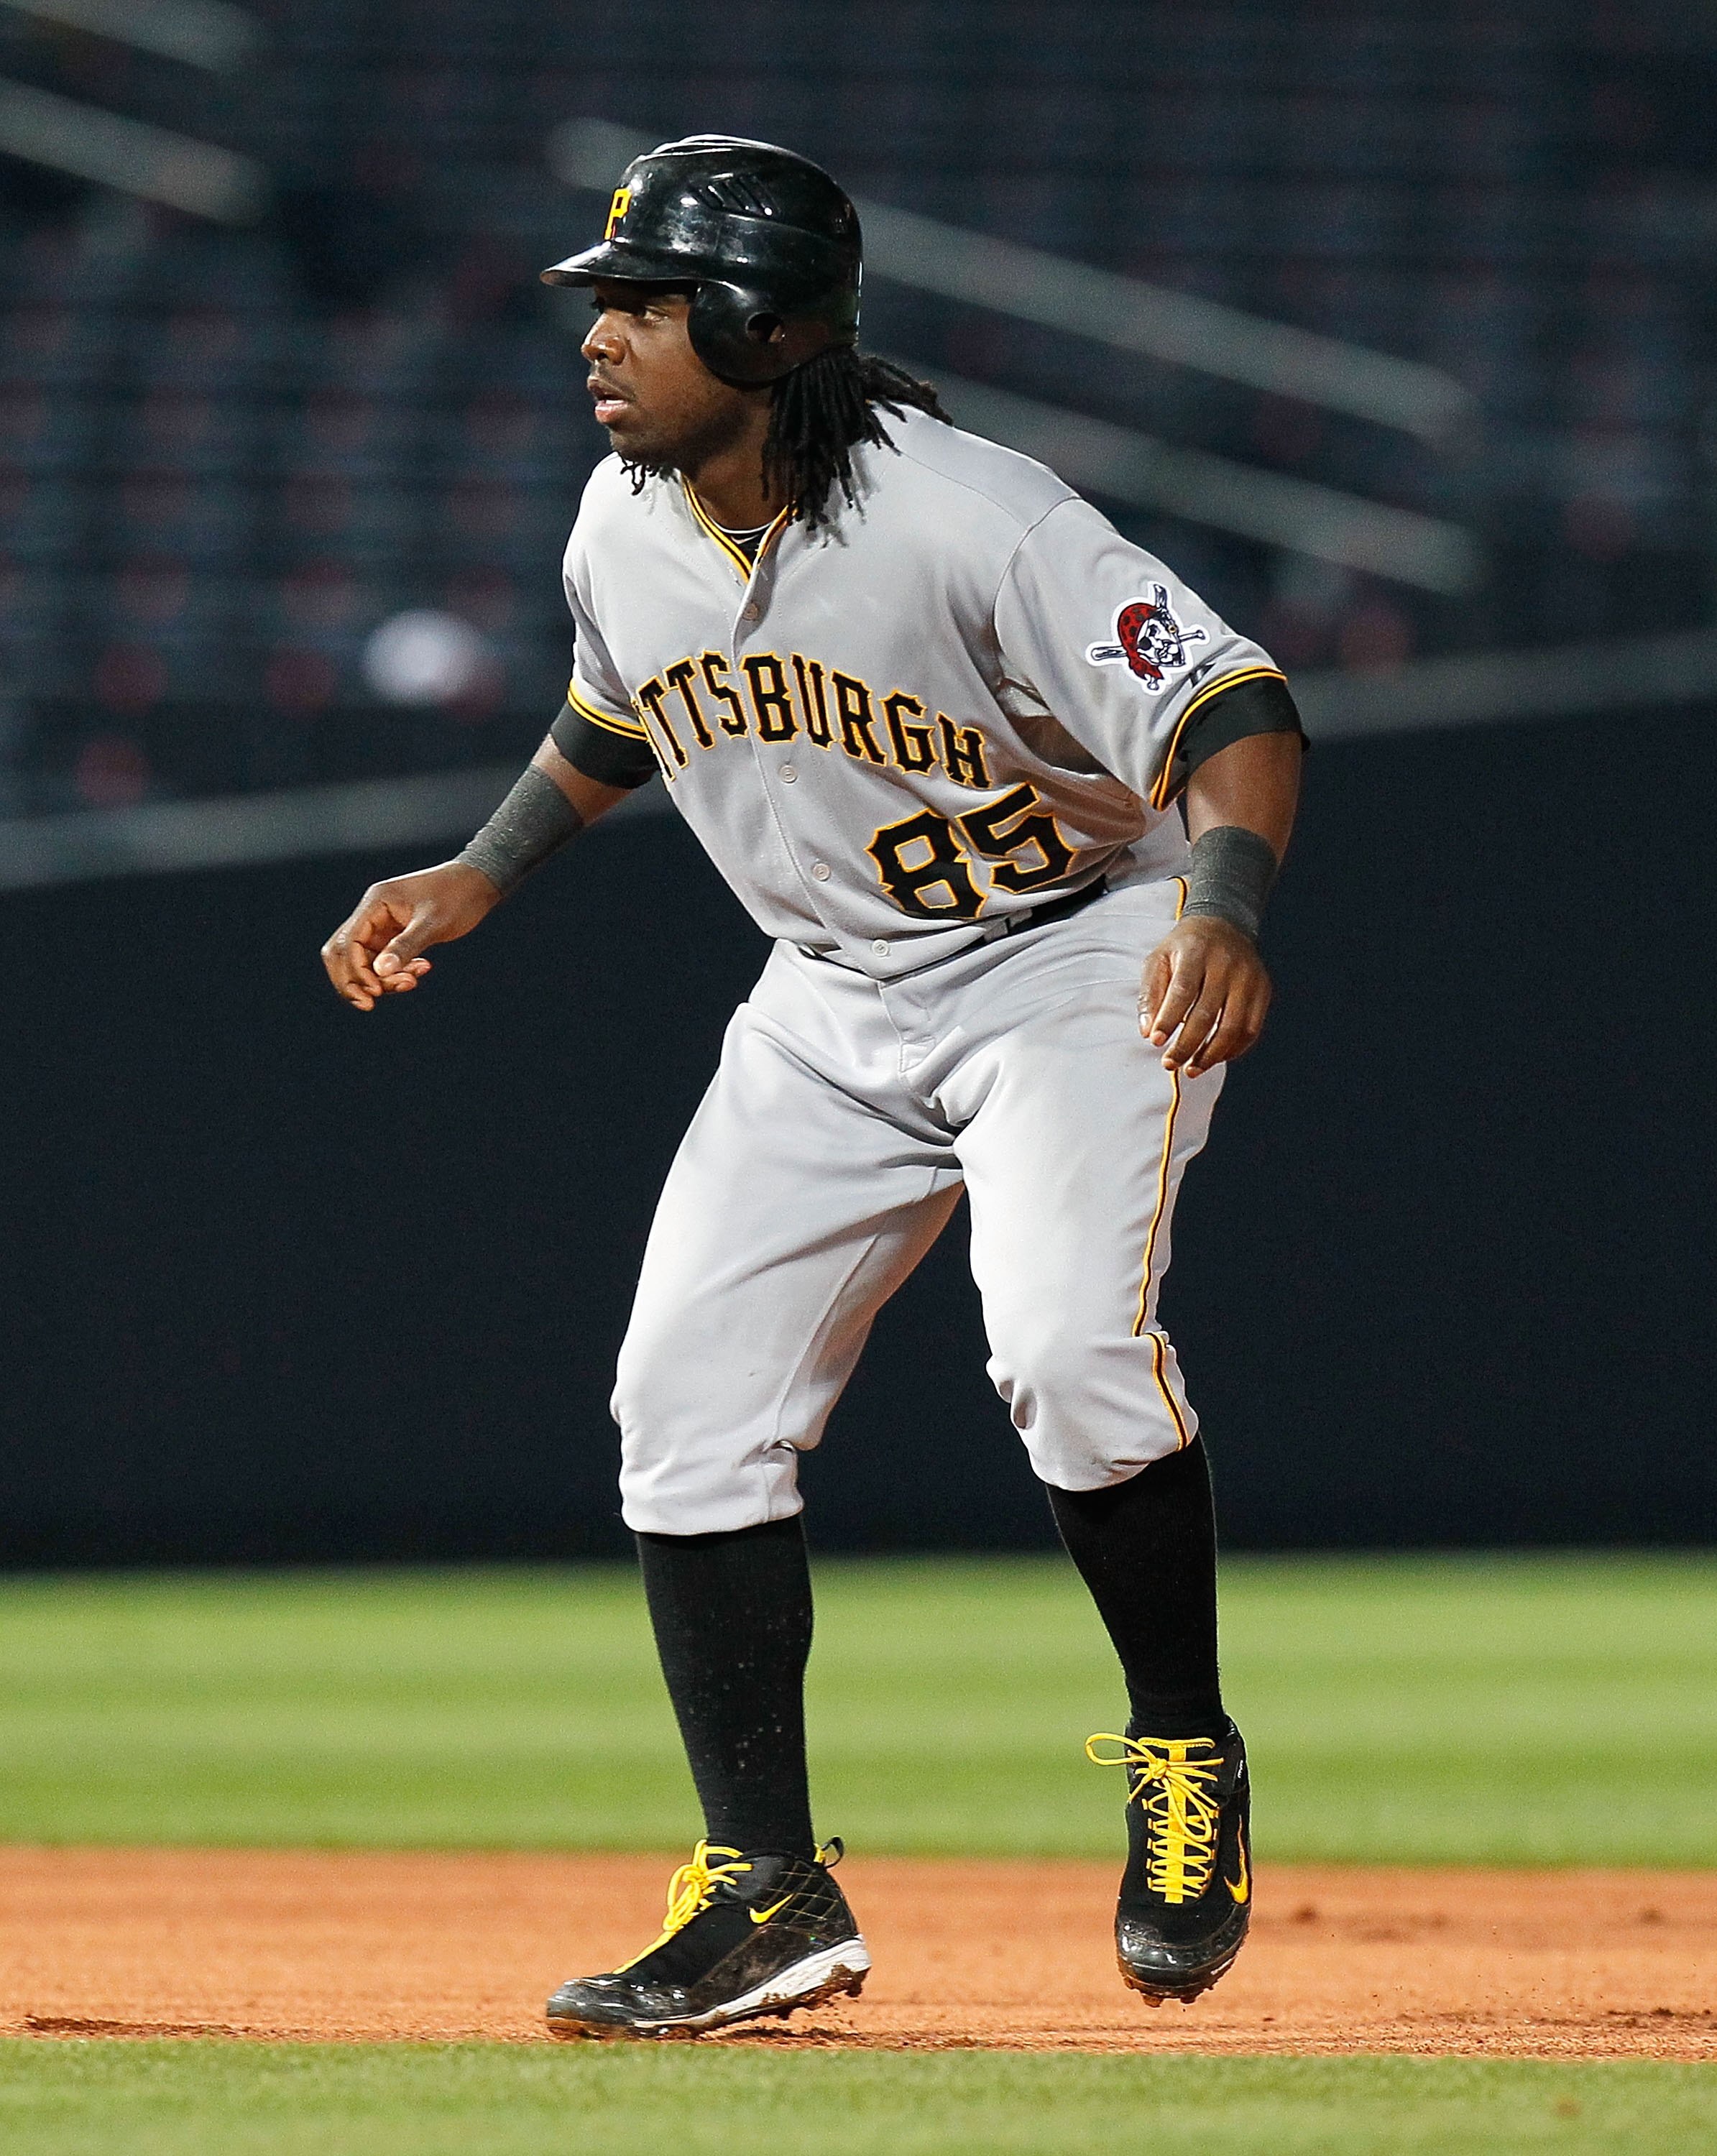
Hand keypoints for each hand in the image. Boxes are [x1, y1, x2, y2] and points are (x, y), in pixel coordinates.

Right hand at [321, 861, 501, 1010]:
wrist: (478, 884)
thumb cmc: (457, 896)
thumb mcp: (433, 923)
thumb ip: (406, 946)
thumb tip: (380, 972)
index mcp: (376, 903)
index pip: (347, 942)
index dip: (355, 971)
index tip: (376, 991)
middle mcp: (373, 914)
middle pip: (344, 954)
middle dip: (356, 981)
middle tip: (373, 1003)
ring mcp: (382, 925)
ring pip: (364, 961)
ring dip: (381, 979)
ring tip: (412, 982)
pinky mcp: (395, 936)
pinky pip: (383, 961)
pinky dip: (396, 972)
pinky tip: (421, 970)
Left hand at [1139, 916, 1271, 1076]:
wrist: (1224, 925)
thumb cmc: (1184, 948)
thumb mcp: (1158, 960)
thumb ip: (1150, 995)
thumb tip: (1147, 1032)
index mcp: (1197, 952)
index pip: (1182, 991)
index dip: (1169, 1019)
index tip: (1155, 1042)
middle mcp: (1227, 964)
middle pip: (1207, 1014)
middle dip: (1186, 1045)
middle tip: (1169, 1064)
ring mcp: (1249, 978)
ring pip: (1232, 1027)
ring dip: (1210, 1054)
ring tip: (1191, 1069)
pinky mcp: (1263, 990)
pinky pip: (1251, 1029)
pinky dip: (1233, 1049)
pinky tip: (1214, 1058)